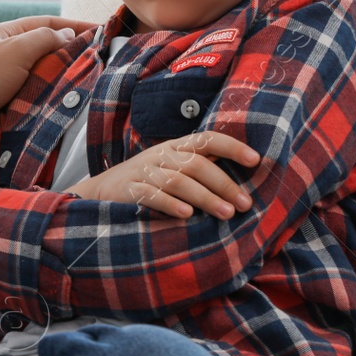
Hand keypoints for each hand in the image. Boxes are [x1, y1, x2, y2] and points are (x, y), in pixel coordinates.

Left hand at [0, 16, 92, 155]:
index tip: (102, 33)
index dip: (75, 26)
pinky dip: (49, 102)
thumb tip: (68, 36)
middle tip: (103, 64)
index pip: (47, 24)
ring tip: (91, 87)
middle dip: (72, 56)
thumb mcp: (15, 50)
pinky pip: (34, 101)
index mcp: (5, 36)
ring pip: (42, 78)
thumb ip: (44, 40)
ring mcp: (5, 83)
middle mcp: (6, 56)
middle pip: (46, 52)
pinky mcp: (6, 106)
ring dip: (62, 82)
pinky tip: (68, 107)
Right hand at [67, 130, 258, 218]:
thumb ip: (200, 167)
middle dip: (224, 184)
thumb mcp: (172, 167)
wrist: (100, 192)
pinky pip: (152, 195)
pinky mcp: (129, 190)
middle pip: (197, 164)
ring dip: (205, 197)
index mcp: (176, 147)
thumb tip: (243, 175)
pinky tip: (187, 215)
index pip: (207, 139)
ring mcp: (143, 172)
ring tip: (227, 213)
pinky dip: (170, 204)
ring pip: (178, 181)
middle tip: (245, 204)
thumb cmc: (147, 181)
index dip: (232, 146)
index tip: (255, 160)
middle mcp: (161, 155)